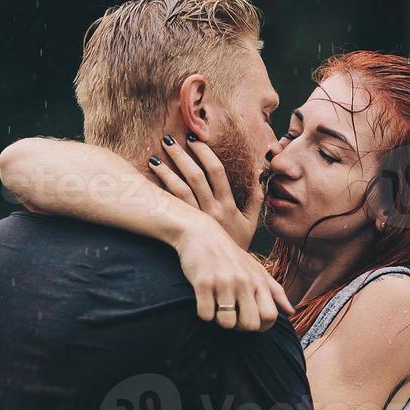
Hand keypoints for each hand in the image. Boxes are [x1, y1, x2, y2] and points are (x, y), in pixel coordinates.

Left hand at [150, 134, 262, 249]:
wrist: (226, 271)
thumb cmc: (238, 244)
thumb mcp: (251, 221)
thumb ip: (256, 196)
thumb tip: (259, 171)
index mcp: (228, 205)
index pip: (216, 171)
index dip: (205, 153)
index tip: (194, 138)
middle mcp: (212, 210)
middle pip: (195, 177)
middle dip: (181, 157)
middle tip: (168, 140)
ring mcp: (197, 220)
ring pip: (179, 191)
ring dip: (166, 172)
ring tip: (153, 158)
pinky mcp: (185, 230)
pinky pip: (171, 208)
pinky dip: (161, 193)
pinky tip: (150, 183)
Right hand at [171, 213, 293, 331]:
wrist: (201, 233)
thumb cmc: (230, 255)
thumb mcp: (256, 269)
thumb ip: (275, 291)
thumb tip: (291, 312)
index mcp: (259, 281)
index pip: (270, 316)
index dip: (261, 326)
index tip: (249, 320)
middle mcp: (244, 282)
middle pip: (250, 324)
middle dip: (239, 326)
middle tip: (231, 315)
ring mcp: (224, 282)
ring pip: (227, 323)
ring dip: (219, 320)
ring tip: (216, 306)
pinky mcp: (203, 283)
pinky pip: (205, 314)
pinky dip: (203, 313)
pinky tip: (203, 300)